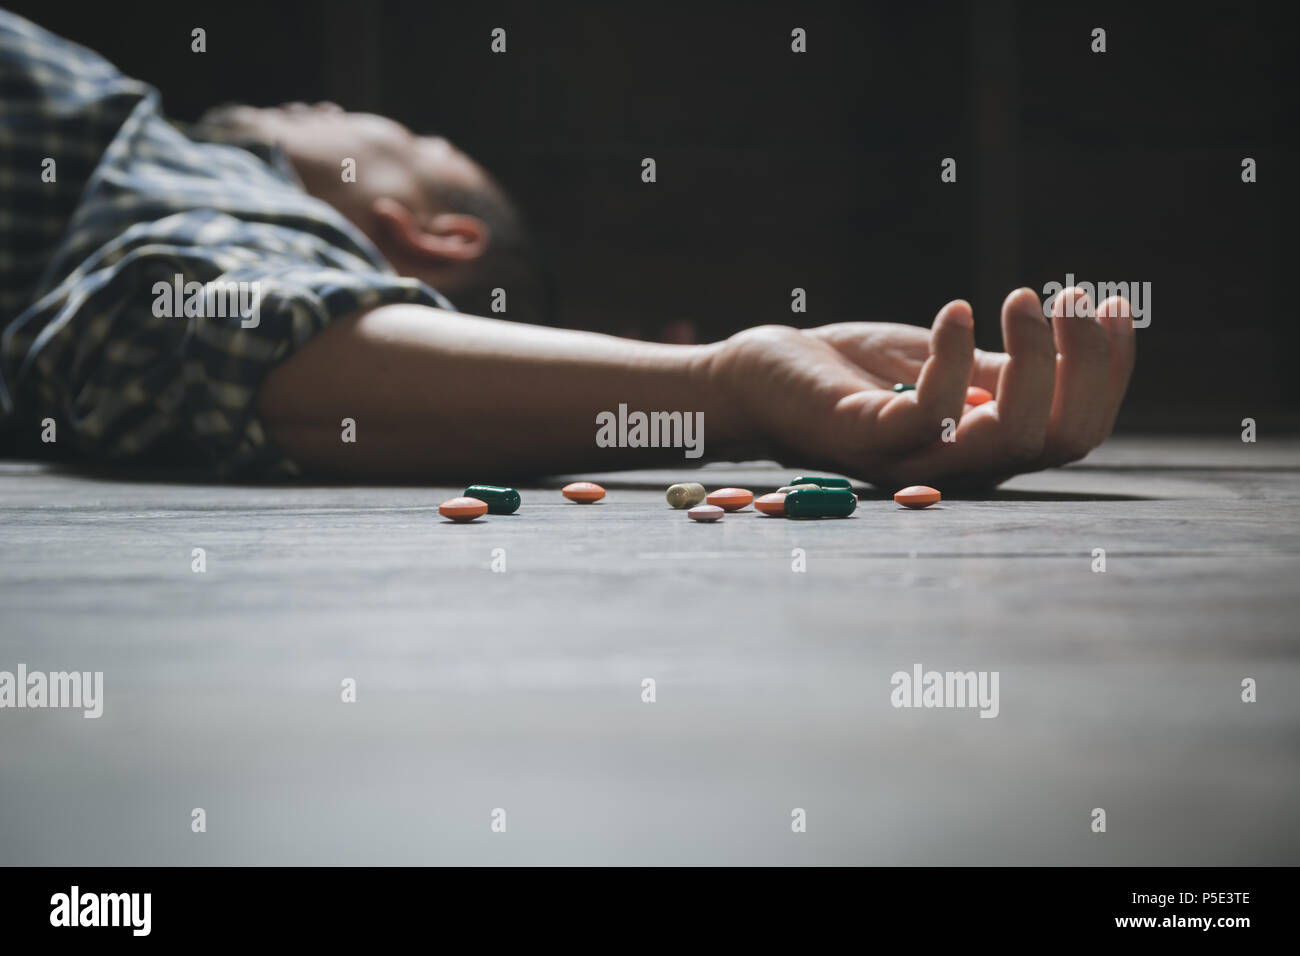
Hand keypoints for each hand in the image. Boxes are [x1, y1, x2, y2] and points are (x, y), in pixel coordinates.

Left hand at [704, 287, 1135, 487]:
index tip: (1113, 302)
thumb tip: (1083, 343)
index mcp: (984, 446)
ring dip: (1031, 360)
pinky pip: (927, 413)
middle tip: (1072, 294)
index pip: (1073, 432)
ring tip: (1022, 296)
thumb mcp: (945, 361)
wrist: (763, 378)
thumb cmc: (856, 371)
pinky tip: (953, 310)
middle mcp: (957, 464)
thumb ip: (1003, 367)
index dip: (1107, 374)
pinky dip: (950, 356)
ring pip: (1004, 436)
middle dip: (1083, 364)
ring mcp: (911, 458)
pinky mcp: (864, 440)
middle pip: (1055, 439)